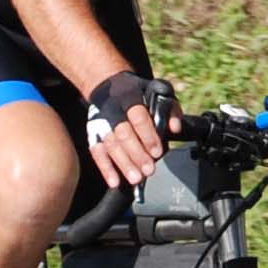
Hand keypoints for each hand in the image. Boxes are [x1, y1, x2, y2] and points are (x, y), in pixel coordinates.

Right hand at [81, 70, 171, 187]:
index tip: (158, 152)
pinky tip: (115, 181)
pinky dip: (105, 168)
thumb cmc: (139, 94)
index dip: (148, 136)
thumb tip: (175, 128)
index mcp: (130, 97)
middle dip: (137, 154)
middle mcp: (112, 110)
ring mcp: (100, 123)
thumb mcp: (158, 92)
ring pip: (110, 145)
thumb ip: (170, 109)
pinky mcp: (92, 134)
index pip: (138, 117)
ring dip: (123, 164)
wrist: (108, 86)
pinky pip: (96, 153)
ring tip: (136, 179)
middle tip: (149, 170)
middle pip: (123, 134)